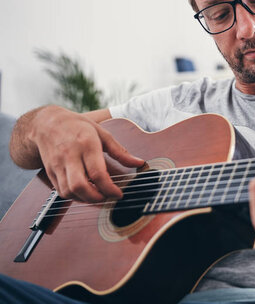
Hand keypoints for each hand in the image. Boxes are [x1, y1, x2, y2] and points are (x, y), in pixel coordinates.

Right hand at [28, 106, 144, 201]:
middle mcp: (70, 156)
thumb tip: (139, 163)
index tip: (119, 194)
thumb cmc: (78, 126)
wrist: (46, 124)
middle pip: (80, 185)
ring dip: (84, 199)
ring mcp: (57, 165)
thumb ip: (120, 151)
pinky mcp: (50, 172)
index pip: (97, 172)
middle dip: (95, 197)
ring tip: (97, 195)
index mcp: (86, 144)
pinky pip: (60, 191)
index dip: (109, 188)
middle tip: (107, 197)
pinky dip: (74, 196)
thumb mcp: (102, 133)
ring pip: (68, 191)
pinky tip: (85, 193)